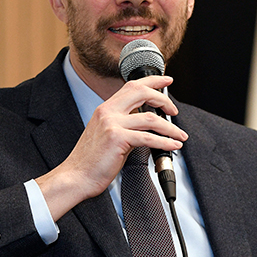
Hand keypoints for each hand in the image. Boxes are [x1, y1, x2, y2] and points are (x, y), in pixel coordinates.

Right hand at [36, 75, 187, 219]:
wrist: (76, 176)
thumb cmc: (91, 161)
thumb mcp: (107, 135)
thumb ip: (125, 126)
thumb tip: (147, 128)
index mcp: (105, 109)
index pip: (132, 86)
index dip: (152, 81)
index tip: (166, 80)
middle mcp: (108, 111)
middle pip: (142, 92)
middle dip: (164, 99)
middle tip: (175, 110)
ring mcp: (112, 124)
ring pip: (151, 118)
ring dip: (170, 127)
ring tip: (180, 135)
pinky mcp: (117, 138)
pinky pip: (148, 138)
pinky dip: (165, 142)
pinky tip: (173, 145)